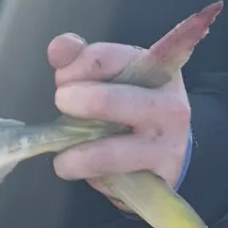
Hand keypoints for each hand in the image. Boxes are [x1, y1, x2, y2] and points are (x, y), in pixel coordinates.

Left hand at [47, 33, 190, 191]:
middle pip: (104, 100)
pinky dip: (94, 178)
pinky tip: (91, 173)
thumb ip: (79, 58)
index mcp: (154, 69)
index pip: (100, 59)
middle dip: (71, 104)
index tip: (64, 81)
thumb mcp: (109, 74)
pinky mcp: (162, 178)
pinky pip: (114, 179)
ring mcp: (167, 144)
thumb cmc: (129, 103)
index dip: (71, 70)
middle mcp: (168, 105)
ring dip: (76, 158)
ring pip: (108, 153)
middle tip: (63, 107)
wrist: (167, 149)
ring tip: (64, 161)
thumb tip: (60, 48)